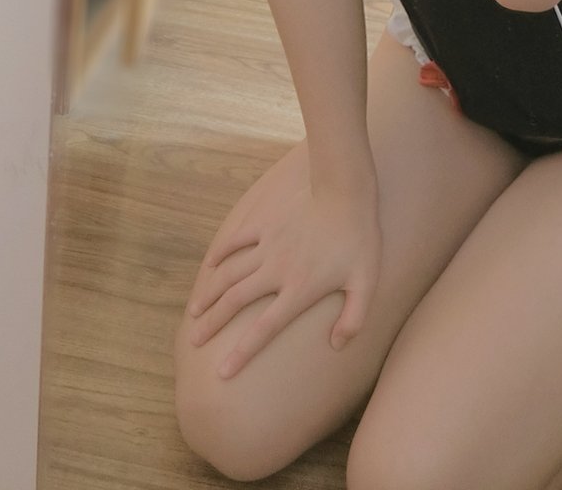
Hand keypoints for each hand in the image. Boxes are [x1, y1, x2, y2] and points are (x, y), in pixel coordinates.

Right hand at [185, 165, 381, 379]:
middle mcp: (276, 271)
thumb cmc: (359, 238)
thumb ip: (354, 318)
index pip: (265, 329)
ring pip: (229, 274)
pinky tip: (209, 266)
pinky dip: (220, 253)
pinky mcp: (264, 223)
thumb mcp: (366, 282)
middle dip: (212, 324)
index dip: (242, 352)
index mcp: (299, 290)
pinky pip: (236, 240)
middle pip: (236, 302)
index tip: (222, 372)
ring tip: (195, 311)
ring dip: (210, 293)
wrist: (344, 190)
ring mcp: (267, 245)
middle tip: (195, 340)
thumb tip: (337, 346)